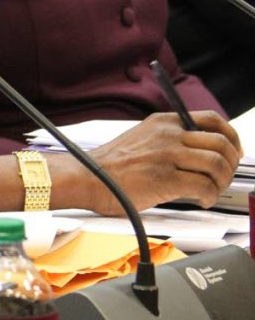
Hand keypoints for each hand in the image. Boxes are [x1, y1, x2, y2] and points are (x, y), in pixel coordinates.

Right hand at [83, 111, 240, 214]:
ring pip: (217, 164)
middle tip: (223, 176)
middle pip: (221, 142)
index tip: (232, 151)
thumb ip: (169, 139)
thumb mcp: (142, 137)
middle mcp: (168, 134)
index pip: (211, 119)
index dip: (230, 136)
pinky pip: (205, 186)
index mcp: (162, 121)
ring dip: (222, 181)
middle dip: (230, 163)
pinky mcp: (165, 179)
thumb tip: (199, 153)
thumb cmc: (111, 165)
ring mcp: (167, 155)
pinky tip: (201, 200)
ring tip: (211, 190)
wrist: (87, 177)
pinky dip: (210, 196)